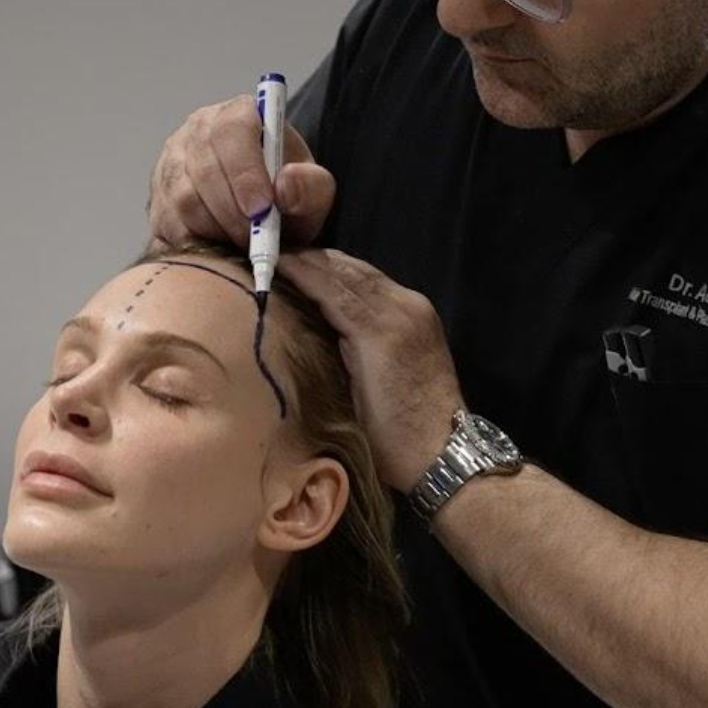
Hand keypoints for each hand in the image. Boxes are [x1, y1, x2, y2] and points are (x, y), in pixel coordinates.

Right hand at [147, 95, 335, 251]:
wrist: (264, 216)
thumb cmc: (288, 196)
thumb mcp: (314, 191)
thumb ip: (310, 187)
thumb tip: (285, 187)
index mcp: (237, 115)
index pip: (231, 131)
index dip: (244, 171)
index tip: (262, 208)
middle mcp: (196, 132)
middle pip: (203, 169)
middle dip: (233, 212)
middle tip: (257, 242)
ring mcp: (171, 163)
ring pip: (183, 200)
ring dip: (216, 230)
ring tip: (244, 246)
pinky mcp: (158, 198)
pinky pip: (169, 225)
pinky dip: (197, 244)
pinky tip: (221, 249)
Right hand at [280, 250, 464, 491]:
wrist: (441, 452)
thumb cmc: (388, 436)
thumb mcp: (348, 392)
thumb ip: (332, 344)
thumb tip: (303, 314)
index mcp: (379, 328)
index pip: (330, 284)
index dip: (297, 269)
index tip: (266, 257)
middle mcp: (402, 307)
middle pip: (349, 270)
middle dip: (312, 260)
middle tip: (275, 254)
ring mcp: (416, 308)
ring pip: (365, 273)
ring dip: (332, 266)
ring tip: (297, 263)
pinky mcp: (423, 315)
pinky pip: (380, 285)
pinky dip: (353, 279)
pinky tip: (333, 282)